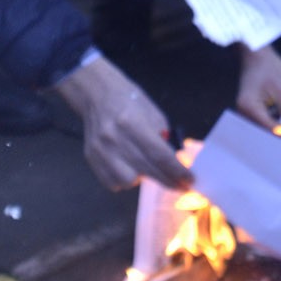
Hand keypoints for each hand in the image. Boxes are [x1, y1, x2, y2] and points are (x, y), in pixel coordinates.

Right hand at [53, 56, 190, 190]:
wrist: (97, 95)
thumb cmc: (129, 100)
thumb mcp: (152, 114)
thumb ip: (163, 139)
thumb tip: (175, 163)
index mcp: (132, 122)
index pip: (159, 155)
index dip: (177, 171)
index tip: (189, 180)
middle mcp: (114, 139)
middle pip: (147, 170)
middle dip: (168, 180)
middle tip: (181, 185)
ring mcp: (100, 151)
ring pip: (128, 181)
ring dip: (141, 178)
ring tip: (144, 165)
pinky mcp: (91, 159)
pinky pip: (113, 183)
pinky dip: (124, 180)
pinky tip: (128, 167)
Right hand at [234, 46, 280, 127]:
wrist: (257, 53)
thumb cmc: (269, 67)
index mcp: (249, 108)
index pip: (271, 129)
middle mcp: (243, 113)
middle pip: (266, 133)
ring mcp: (245, 112)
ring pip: (266, 129)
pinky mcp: (250, 110)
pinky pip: (264, 122)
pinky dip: (277, 123)